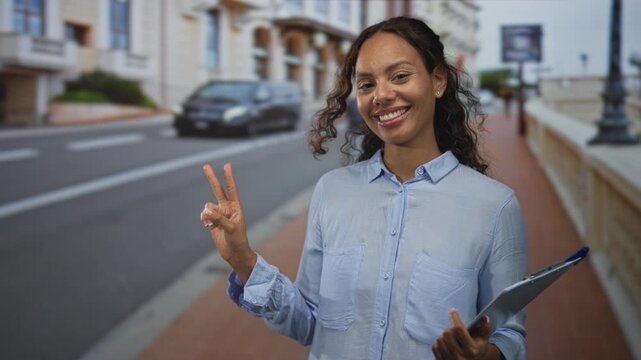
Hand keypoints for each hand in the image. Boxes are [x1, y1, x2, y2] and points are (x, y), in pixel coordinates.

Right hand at [200, 163, 255, 282]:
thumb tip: (206, 210)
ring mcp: (219, 214)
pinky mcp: (212, 221)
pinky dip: (204, 219)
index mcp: (236, 207)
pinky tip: (208, 226)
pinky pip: (204, 215)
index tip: (227, 165)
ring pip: (208, 206)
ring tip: (213, 224)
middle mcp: (227, 208)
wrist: (234, 253)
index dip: (229, 177)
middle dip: (212, 178)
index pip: (232, 189)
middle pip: (217, 190)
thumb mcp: (231, 228)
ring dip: (207, 214)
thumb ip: (219, 218)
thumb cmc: (238, 240)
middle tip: (205, 166)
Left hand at [432, 309, 500, 359]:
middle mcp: (461, 357)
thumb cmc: (477, 348)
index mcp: (472, 350)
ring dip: (444, 336)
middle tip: (454, 331)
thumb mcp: (484, 339)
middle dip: (450, 329)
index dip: (455, 317)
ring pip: (440, 339)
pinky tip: (445, 345)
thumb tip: (485, 318)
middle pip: (447, 333)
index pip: (459, 329)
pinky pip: (435, 347)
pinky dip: (438, 344)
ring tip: (450, 338)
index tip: (453, 310)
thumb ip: (485, 328)